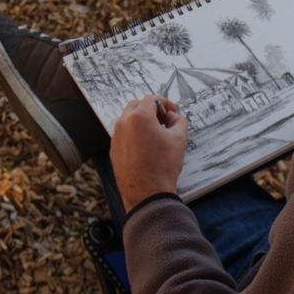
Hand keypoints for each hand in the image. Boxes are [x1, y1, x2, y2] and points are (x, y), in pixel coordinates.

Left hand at [110, 95, 188, 211]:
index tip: (172, 110)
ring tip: (156, 134)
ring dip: (142, 121)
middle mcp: (123, 124)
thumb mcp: (179, 139)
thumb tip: (173, 117)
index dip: (165, 103)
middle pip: (136, 106)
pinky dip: (135, 134)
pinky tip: (147, 147)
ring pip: (128, 120)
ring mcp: (116, 138)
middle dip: (151, 109)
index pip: (151, 99)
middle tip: (164, 119)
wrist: (147, 193)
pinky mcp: (114, 150)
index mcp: (139, 117)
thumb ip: (179, 121)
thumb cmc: (162, 167)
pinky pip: (124, 135)